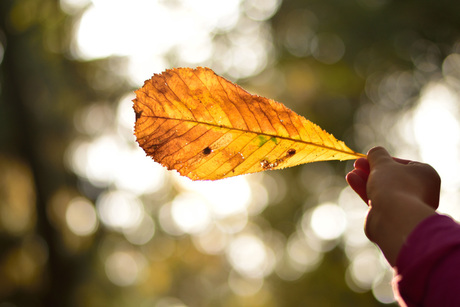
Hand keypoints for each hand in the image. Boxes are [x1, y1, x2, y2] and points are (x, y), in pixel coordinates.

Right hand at [346, 147, 439, 265]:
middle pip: (391, 177)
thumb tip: (375, 152)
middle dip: (371, 170)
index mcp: (426, 176)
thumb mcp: (383, 163)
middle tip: (357, 164)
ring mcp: (407, 206)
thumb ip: (378, 154)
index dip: (384, 160)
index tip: (368, 158)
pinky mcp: (393, 217)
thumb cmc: (394, 186)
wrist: (394, 219)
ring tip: (351, 174)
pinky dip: (366, 191)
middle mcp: (421, 192)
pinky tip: (352, 181)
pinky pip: (379, 200)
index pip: (403, 164)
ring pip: (383, 189)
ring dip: (366, 180)